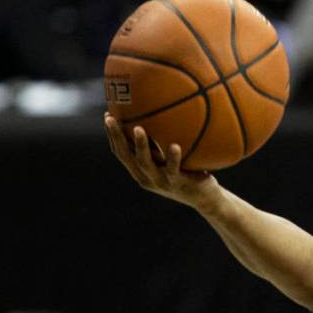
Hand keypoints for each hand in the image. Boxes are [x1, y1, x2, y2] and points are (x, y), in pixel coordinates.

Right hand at [103, 113, 217, 207]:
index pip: (120, 152)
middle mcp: (146, 177)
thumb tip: (163, 113)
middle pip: (125, 156)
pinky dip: (173, 158)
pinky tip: (175, 146)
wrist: (205, 198)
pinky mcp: (177, 184)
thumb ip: (163, 144)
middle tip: (111, 118)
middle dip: (116, 137)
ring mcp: (160, 182)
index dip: (112, 135)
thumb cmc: (190, 173)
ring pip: (145, 163)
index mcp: (141, 171)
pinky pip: (173, 169)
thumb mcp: (172, 158)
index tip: (108, 115)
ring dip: (140, 145)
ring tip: (138, 129)